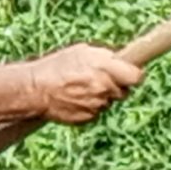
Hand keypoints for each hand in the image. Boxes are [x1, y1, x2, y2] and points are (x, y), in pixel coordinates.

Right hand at [29, 43, 143, 123]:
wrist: (33, 90)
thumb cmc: (56, 67)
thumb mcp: (81, 52)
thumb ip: (106, 57)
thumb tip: (123, 60)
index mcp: (104, 68)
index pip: (137, 76)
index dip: (133, 74)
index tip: (128, 73)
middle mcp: (104, 87)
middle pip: (124, 91)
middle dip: (115, 85)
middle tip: (97, 79)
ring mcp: (97, 104)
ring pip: (109, 102)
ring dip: (100, 96)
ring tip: (79, 89)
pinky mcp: (89, 118)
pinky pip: (96, 111)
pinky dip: (88, 106)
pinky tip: (74, 99)